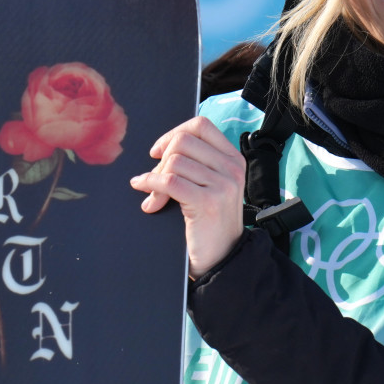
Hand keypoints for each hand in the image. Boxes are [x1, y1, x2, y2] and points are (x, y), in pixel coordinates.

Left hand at [131, 116, 244, 277]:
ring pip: (174, 161)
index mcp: (233, 158)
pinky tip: (149, 199)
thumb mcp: (212, 185)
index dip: (174, 133)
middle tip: (154, 179)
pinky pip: (169, 181)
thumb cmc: (211, 223)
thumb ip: (197, 163)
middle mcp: (232, 168)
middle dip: (161, 158)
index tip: (160, 151)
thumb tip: (162, 148)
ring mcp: (223, 184)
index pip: (201, 125)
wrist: (222, 258)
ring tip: (154, 196)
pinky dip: (152, 186)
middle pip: (183, 141)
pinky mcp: (208, 202)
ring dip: (155, 178)